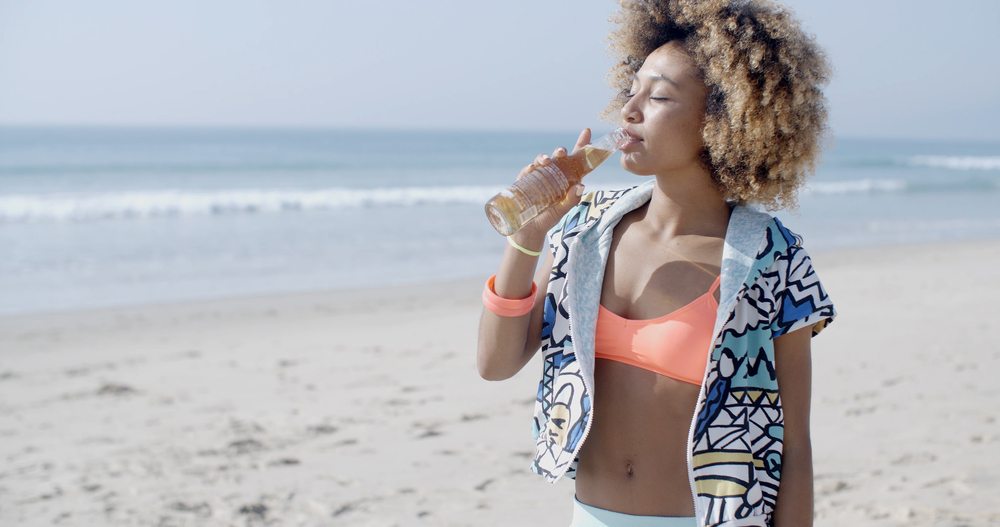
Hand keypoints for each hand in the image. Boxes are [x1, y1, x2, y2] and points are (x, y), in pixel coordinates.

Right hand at [511, 128, 592, 244]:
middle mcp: (553, 176)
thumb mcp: (561, 211)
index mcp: (566, 181)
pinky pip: (528, 171)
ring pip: (542, 161)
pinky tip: (532, 168)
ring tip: (546, 160)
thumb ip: (571, 200)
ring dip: (544, 157)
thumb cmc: (547, 220)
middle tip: (562, 151)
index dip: (582, 146)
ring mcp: (539, 177)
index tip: (586, 131)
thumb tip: (580, 185)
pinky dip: (530, 167)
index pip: (576, 161)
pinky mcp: (525, 182)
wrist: (527, 231)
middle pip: (559, 158)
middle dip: (561, 152)